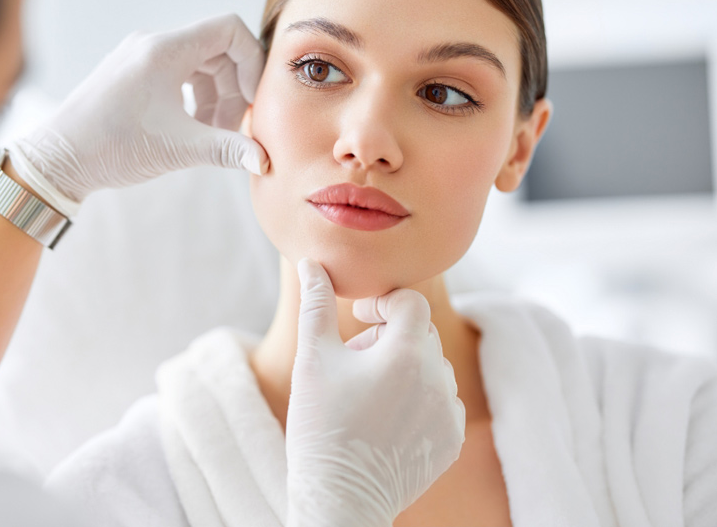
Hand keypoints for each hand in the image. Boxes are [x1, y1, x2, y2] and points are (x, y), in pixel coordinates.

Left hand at [6, 14, 268, 216]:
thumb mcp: (177, 150)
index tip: (251, 100)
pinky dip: (194, 98)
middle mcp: (152, 45)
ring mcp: (140, 57)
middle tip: (231, 130)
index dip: (251, 62)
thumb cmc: (111, 147)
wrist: (58, 159)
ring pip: (199, 64)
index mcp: (164, 50)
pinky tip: (190, 128)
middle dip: (233, 89)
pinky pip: (178, 74)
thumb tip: (263, 159)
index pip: (229, 29)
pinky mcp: (132, 73)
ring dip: (215, 97)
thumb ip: (226, 150)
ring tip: (210, 135)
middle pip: (216, 50)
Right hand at [285, 259, 465, 526]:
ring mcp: (449, 412)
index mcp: (408, 353)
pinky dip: (418, 400)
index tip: (359, 317)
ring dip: (404, 368)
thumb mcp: (313, 359)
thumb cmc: (320, 425)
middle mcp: (439, 379)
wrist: (338, 499)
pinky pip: (441, 401)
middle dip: (389, 337)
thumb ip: (316, 304)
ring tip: (367, 394)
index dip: (383, 303)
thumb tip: (311, 262)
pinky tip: (385, 419)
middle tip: (353, 361)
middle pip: (420, 334)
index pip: (411, 302)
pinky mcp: (451, 439)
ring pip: (432, 367)